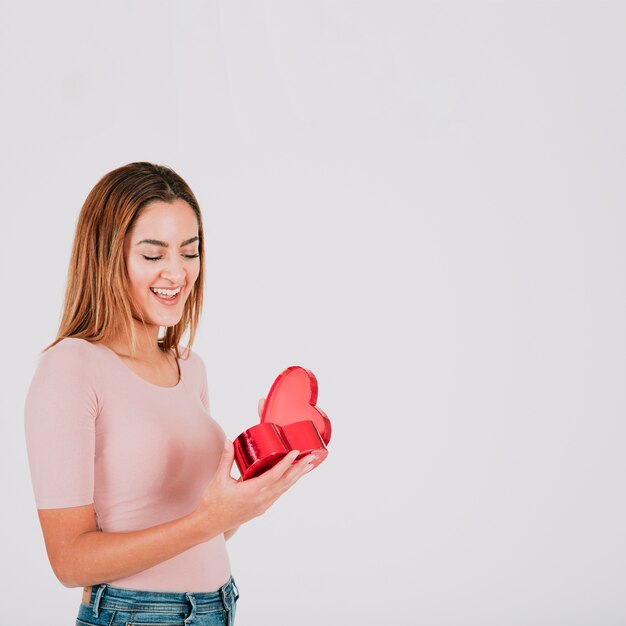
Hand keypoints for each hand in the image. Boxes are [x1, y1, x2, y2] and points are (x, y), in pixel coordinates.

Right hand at [193, 437, 314, 541]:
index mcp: (251, 491)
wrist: (209, 524)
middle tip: (312, 457)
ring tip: (308, 466)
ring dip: (297, 476)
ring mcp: (262, 505)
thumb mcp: (219, 479)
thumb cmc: (213, 501)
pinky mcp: (261, 508)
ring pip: (284, 489)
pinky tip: (292, 478)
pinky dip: (288, 484)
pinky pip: (279, 494)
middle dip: (300, 469)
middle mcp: (260, 500)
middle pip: (285, 482)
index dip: (286, 463)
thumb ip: (227, 459)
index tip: (295, 452)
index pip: (274, 475)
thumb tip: (230, 440)